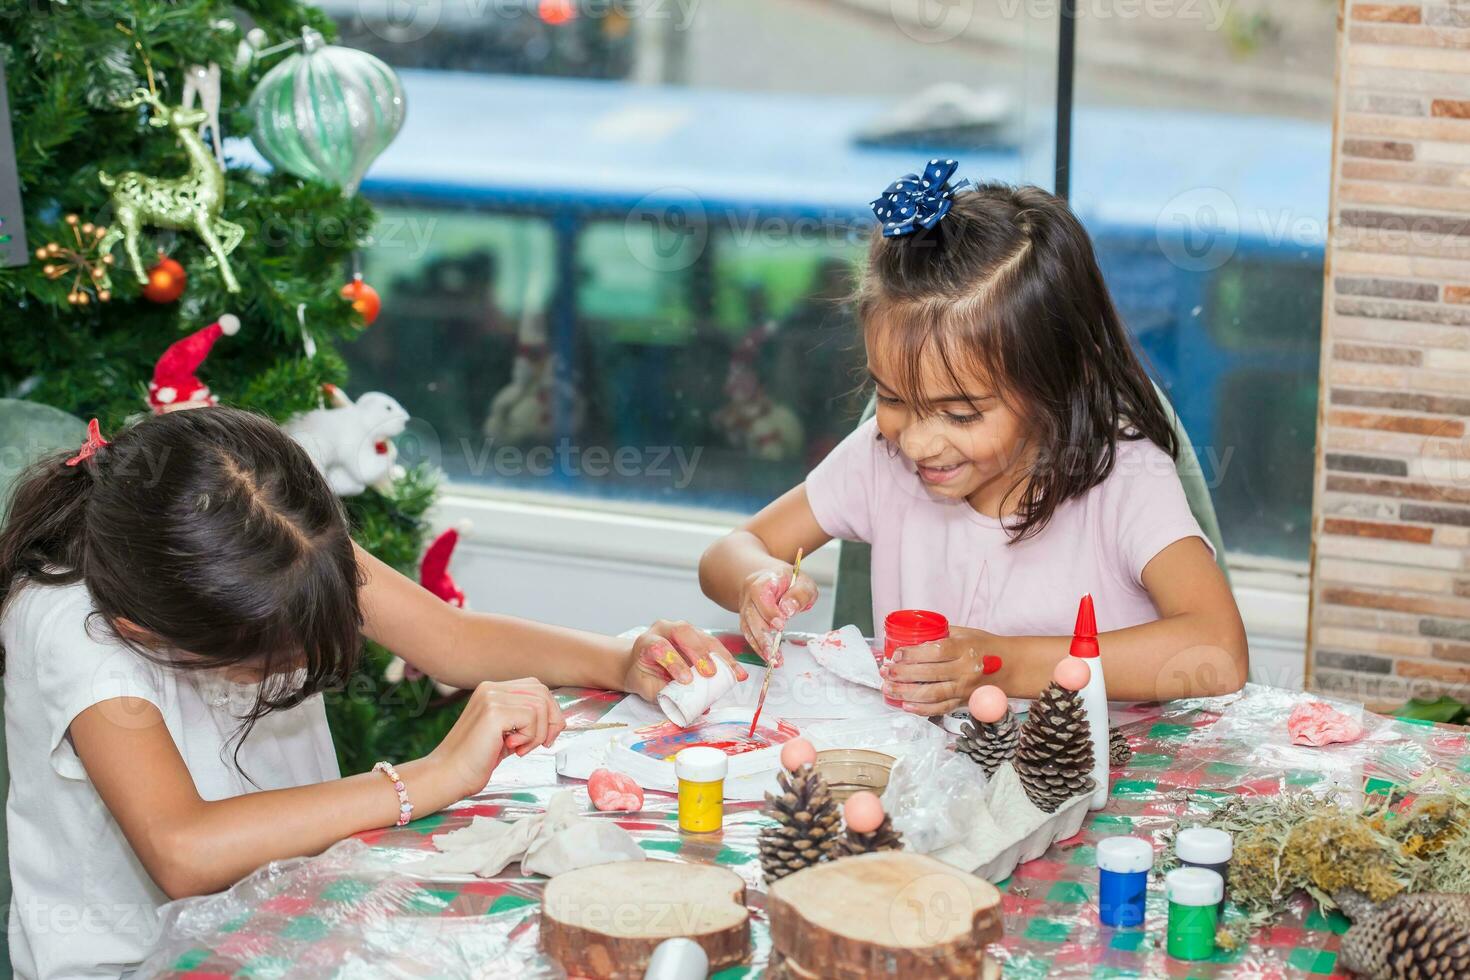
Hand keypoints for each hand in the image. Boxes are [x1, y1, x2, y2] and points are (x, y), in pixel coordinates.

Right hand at [428, 679, 564, 796]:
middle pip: (542, 692)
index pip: (536, 688)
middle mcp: (491, 688)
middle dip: (551, 720)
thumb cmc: (475, 760)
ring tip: (520, 748)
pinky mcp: (493, 712)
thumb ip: (523, 719)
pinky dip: (530, 737)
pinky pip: (532, 717)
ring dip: (538, 733)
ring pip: (540, 705)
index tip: (545, 736)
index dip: (549, 712)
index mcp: (492, 690)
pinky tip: (512, 748)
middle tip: (542, 744)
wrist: (448, 775)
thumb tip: (556, 719)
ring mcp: (491, 698)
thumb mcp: (505, 733)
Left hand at [624, 620, 747, 700]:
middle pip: (683, 632)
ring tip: (734, 674)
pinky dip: (726, 658)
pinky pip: (714, 644)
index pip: (659, 647)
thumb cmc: (643, 675)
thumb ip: (666, 695)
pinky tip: (737, 672)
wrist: (640, 662)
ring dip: (720, 655)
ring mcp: (682, 629)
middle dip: (699, 652)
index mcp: (647, 642)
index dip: (674, 662)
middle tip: (710, 673)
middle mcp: (664, 630)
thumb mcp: (646, 687)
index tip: (686, 681)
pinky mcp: (697, 635)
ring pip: (702, 636)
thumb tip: (696, 708)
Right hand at [738, 566, 817, 664]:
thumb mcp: (802, 582)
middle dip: (763, 636)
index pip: (761, 595)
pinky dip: (758, 648)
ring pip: (748, 628)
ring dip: (760, 646)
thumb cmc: (789, 582)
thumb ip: (799, 594)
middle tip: (774, 651)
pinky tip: (768, 657)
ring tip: (773, 659)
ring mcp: (745, 609)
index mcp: (763, 581)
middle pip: (751, 616)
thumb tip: (788, 609)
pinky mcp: (746, 621)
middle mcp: (749, 595)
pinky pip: (749, 635)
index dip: (770, 611)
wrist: (771, 579)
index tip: (781, 624)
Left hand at [881, 627, 1005, 716]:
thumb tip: (911, 636)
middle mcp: (965, 670)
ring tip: (888, 688)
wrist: (1012, 667)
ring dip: (906, 693)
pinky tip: (906, 705)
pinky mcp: (964, 702)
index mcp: (965, 649)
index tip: (895, 655)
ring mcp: (964, 689)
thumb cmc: (986, 646)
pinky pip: (940, 709)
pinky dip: (921, 710)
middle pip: (929, 674)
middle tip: (885, 672)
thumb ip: (941, 635)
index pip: (935, 652)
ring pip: (931, 694)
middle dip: (902, 674)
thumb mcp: (966, 633)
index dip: (912, 654)